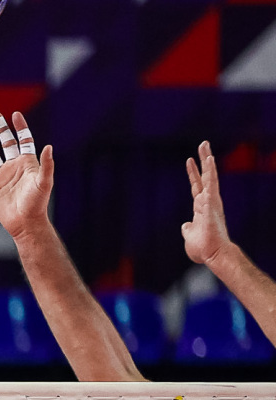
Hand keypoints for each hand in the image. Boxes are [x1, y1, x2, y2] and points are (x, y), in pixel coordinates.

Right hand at [0, 111, 53, 238]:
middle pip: (7, 144)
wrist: (25, 223)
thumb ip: (46, 164)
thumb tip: (48, 146)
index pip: (24, 140)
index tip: (15, 114)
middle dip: (1, 129)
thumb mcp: (44, 182)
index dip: (20, 127)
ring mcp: (2, 178)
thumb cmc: (38, 203)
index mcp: (27, 163)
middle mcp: (14, 167)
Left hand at [183, 140, 232, 267]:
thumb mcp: (190, 236)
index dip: (193, 173)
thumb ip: (188, 229)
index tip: (189, 160)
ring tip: (206, 148)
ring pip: (210, 178)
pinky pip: (211, 186)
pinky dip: (210, 173)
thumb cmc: (203, 248)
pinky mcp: (211, 205)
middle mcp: (208, 202)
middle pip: (206, 177)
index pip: (197, 186)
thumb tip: (185, 226)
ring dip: (208, 163)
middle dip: (204, 161)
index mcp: (201, 208)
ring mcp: (211, 203)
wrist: (213, 255)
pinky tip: (209, 162)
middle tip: (203, 144)